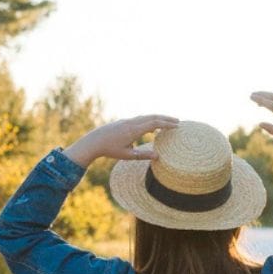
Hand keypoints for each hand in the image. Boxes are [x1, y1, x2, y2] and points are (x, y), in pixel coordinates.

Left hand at [63, 115, 179, 165]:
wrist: (94, 141)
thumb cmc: (110, 150)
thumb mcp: (127, 155)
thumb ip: (143, 155)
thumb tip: (158, 157)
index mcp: (134, 130)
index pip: (154, 124)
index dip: (166, 124)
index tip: (177, 126)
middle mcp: (132, 123)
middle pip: (152, 117)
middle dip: (166, 119)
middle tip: (178, 121)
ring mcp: (128, 121)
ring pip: (146, 116)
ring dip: (158, 118)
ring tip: (167, 122)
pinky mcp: (124, 122)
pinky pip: (140, 119)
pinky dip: (150, 120)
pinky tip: (152, 126)